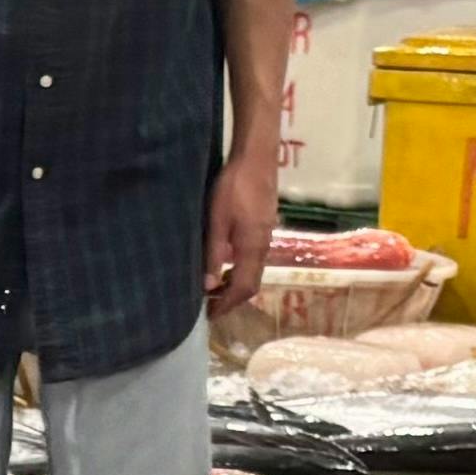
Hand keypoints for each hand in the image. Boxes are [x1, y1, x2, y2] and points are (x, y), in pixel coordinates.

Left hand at [202, 147, 276, 317]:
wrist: (256, 158)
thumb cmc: (234, 188)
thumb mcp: (217, 221)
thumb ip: (214, 254)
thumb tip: (209, 286)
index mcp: (252, 249)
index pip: (243, 289)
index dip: (227, 305)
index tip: (211, 316)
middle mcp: (263, 247)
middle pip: (251, 284)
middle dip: (232, 299)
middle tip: (211, 306)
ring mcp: (266, 236)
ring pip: (253, 271)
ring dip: (236, 284)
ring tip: (215, 288)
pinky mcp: (264, 226)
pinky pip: (254, 258)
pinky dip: (240, 269)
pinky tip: (226, 263)